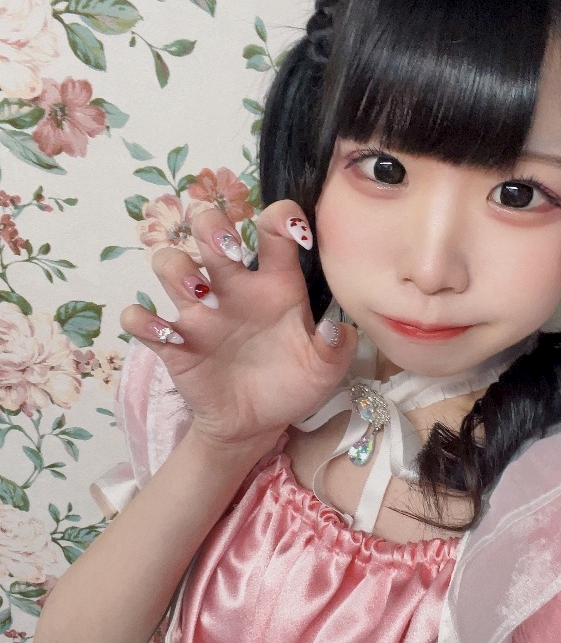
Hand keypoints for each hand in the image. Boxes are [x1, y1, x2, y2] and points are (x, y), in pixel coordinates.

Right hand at [120, 201, 355, 446]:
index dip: (280, 217)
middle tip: (228, 250)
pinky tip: (170, 337)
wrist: (257, 425)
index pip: (272, 230)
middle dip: (212, 226)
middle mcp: (233, 289)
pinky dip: (144, 322)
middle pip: (209, 230)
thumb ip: (335, 348)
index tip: (295, 231)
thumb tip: (337, 327)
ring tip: (199, 291)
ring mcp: (200, 314)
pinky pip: (141, 320)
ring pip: (169, 263)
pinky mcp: (174, 344)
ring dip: (176, 267)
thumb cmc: (292, 384)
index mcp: (274, 284)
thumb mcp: (324, 371)